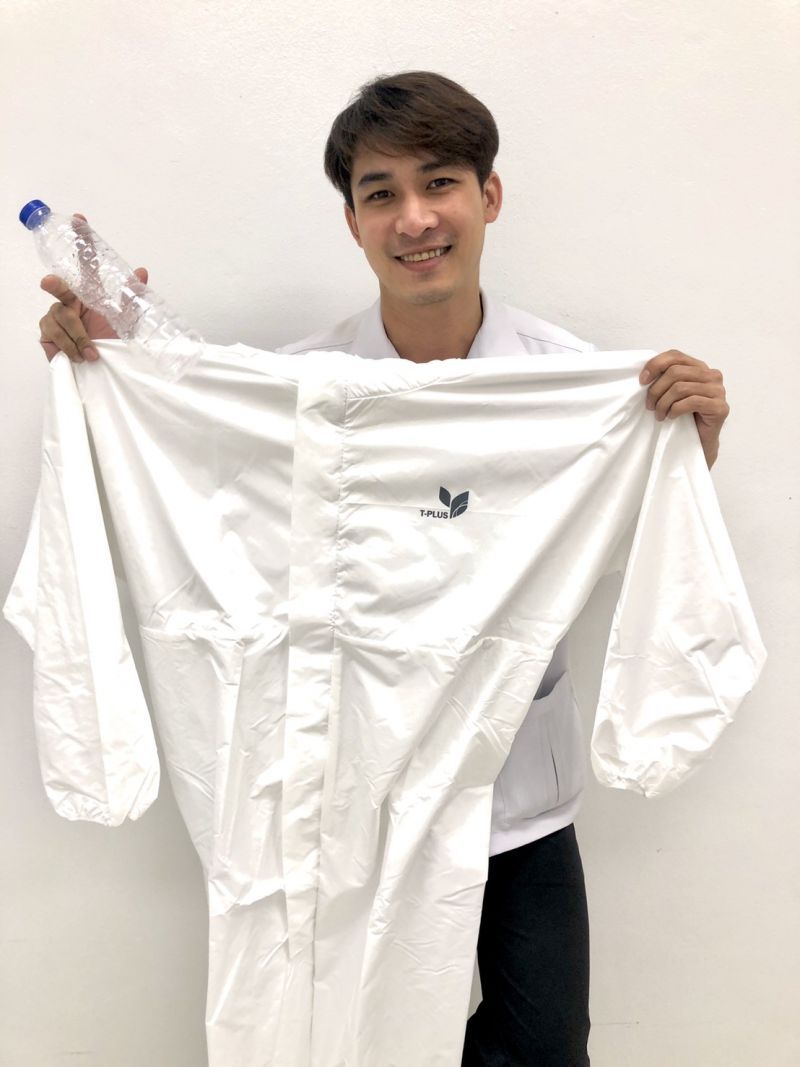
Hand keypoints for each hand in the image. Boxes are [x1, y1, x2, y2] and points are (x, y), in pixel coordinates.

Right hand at [38, 213, 148, 362]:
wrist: (102, 373)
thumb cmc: (110, 345)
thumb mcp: (126, 325)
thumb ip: (132, 300)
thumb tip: (142, 272)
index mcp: (89, 296)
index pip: (84, 265)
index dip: (81, 243)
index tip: (80, 219)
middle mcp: (70, 302)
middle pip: (59, 286)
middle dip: (54, 284)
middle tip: (49, 282)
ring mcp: (56, 317)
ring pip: (61, 317)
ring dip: (79, 337)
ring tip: (92, 352)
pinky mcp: (47, 334)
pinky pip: (55, 334)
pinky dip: (71, 347)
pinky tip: (81, 357)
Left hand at [639, 350, 728, 467]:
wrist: (700, 442)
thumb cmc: (685, 416)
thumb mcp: (673, 393)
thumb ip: (666, 379)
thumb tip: (645, 374)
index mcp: (700, 367)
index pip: (675, 355)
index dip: (655, 365)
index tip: (642, 381)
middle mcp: (712, 375)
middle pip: (675, 372)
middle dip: (656, 390)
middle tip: (649, 406)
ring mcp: (718, 391)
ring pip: (680, 388)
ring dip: (663, 403)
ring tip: (659, 415)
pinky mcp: (720, 407)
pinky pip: (691, 402)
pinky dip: (675, 410)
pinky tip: (671, 417)